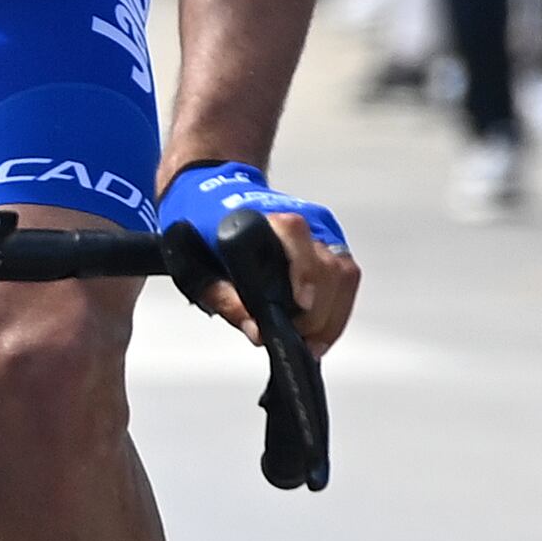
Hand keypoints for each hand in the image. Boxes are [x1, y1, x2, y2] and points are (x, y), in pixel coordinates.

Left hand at [160, 162, 359, 353]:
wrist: (213, 198)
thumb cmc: (200, 232)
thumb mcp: (194, 268)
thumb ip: (225, 299)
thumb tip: (257, 331)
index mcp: (260, 216)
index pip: (293, 236)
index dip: (302, 274)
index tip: (299, 306)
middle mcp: (298, 218)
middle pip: (327, 264)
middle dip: (316, 311)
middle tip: (298, 339)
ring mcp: (319, 228)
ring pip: (344, 271)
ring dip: (332, 314)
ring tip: (311, 342)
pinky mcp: (331, 240)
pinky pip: (346, 276)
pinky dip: (337, 307)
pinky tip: (321, 330)